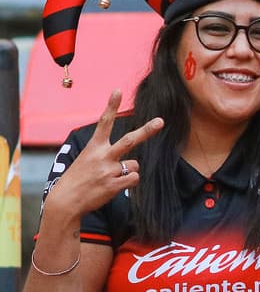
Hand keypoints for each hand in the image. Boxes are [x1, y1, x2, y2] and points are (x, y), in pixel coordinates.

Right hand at [41, 90, 163, 221]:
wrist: (66, 201)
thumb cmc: (77, 179)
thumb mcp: (86, 160)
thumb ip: (106, 155)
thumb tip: (132, 163)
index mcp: (93, 147)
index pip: (104, 122)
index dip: (111, 106)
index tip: (117, 91)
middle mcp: (103, 156)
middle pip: (130, 140)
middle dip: (147, 130)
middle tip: (160, 121)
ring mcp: (109, 170)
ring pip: (134, 164)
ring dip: (127, 171)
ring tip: (109, 178)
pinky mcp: (115, 184)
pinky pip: (134, 178)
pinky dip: (128, 182)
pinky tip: (113, 185)